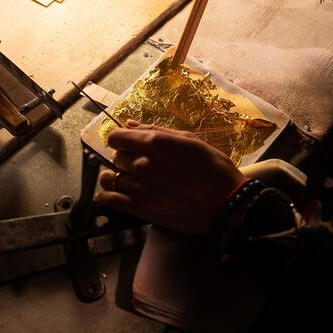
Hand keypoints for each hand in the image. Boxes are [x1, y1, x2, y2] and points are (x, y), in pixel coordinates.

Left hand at [96, 121, 245, 234]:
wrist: (226, 202)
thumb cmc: (213, 168)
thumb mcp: (190, 140)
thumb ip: (156, 130)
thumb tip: (129, 123)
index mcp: (154, 142)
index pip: (116, 137)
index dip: (122, 140)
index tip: (131, 145)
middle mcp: (142, 163)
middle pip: (116, 157)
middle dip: (125, 159)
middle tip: (141, 164)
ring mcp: (139, 187)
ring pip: (111, 178)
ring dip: (117, 177)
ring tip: (130, 180)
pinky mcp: (140, 209)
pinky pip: (109, 200)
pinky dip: (106, 196)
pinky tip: (112, 195)